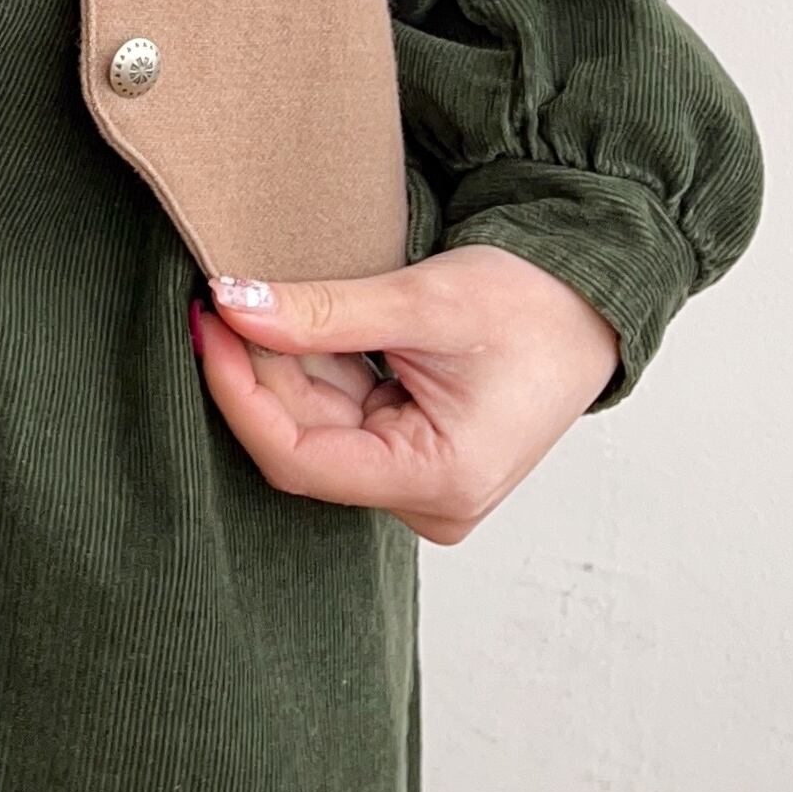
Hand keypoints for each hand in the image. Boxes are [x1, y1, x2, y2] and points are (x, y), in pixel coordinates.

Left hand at [190, 246, 620, 544]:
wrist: (585, 298)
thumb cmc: (529, 305)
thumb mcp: (422, 301)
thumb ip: (325, 312)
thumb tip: (232, 305)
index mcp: (440, 482)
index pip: (300, 459)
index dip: (239, 392)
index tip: (207, 324)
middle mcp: (426, 499)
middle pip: (301, 440)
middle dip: (257, 367)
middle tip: (222, 292)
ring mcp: (416, 477)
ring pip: (312, 423)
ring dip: (281, 361)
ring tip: (257, 296)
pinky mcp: (409, 450)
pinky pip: (336, 412)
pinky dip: (309, 363)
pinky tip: (292, 320)